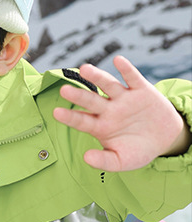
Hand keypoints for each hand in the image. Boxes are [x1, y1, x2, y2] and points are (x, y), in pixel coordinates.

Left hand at [53, 55, 189, 171]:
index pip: (82, 121)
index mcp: (100, 126)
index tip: (56, 112)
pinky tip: (118, 60)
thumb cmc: (138, 150)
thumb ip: (104, 161)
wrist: (165, 139)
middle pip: (90, 100)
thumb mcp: (121, 161)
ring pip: (107, 85)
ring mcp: (123, 98)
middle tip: (64, 90)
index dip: (70, 117)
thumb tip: (86, 158)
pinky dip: (126, 69)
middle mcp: (108, 109)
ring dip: (97, 77)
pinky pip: (132, 77)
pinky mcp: (141, 90)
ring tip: (85, 69)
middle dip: (78, 95)